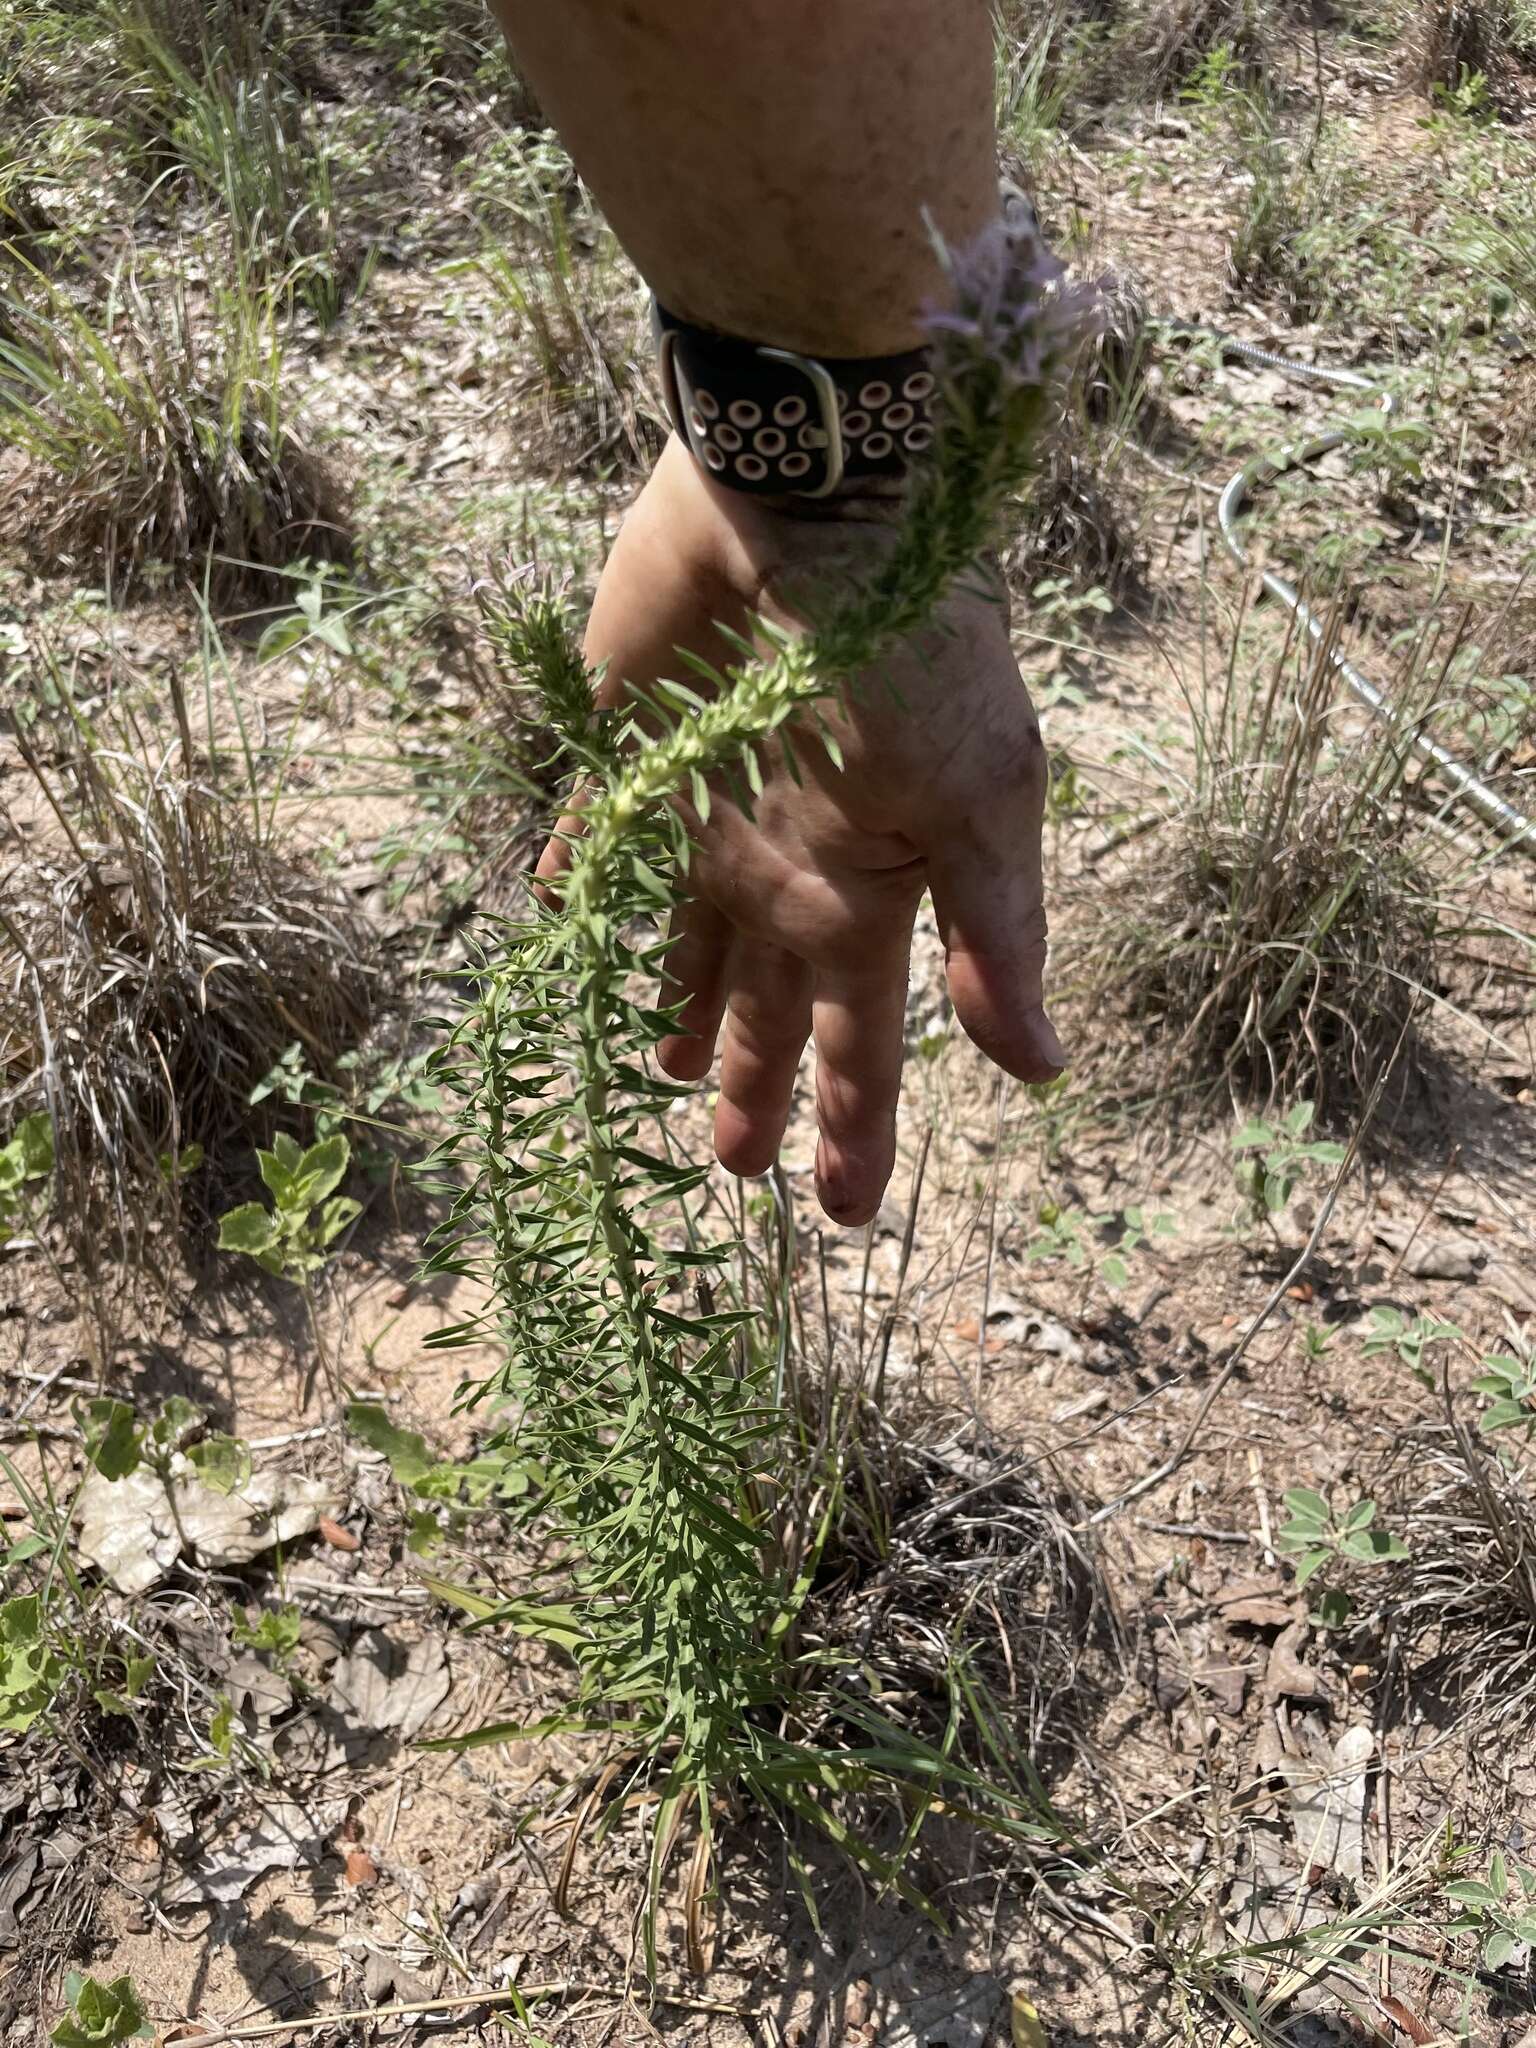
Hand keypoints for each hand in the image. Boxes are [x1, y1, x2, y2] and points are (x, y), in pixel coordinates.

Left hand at [537, 436, 1064, 1227]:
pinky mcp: (631, 760)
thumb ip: (990, 935)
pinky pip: (597, 844)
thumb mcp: (977, 803)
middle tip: (732, 1173)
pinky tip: (562, 916)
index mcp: (870, 889)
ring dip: (681, 1007)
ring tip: (661, 1077)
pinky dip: (580, 879)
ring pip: (689, 943)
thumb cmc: (908, 660)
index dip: (856, 1127)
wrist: (808, 508)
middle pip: (771, 1009)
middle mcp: (790, 865)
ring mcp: (707, 816)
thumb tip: (1038, 1071)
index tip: (842, 1217)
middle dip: (758, 1088)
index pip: (864, 1041)